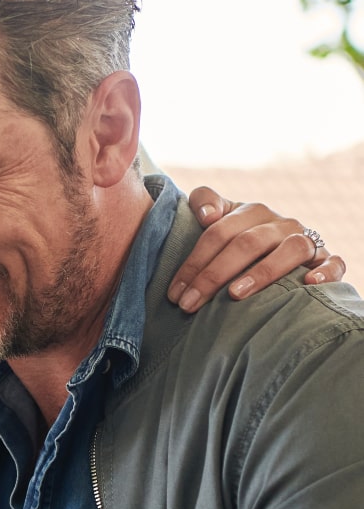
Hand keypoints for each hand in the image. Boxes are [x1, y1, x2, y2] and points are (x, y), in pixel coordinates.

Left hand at [167, 186, 345, 312]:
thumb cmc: (240, 240)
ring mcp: (306, 240)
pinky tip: (309, 284)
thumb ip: (206, 203)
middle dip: (213, 275)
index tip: (174, 294)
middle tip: (189, 304)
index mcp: (252, 212)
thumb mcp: (222, 219)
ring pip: (290, 250)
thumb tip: (206, 215)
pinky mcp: (327, 259)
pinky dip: (325, 272)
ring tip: (235, 294)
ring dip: (262, 272)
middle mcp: (281, 224)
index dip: (193, 263)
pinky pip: (334, 262)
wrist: (282, 248)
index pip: (218, 233)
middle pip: (247, 243)